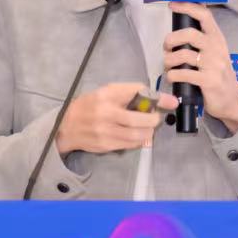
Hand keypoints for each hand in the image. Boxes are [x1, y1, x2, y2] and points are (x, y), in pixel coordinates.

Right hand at [55, 82, 179, 154]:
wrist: (66, 126)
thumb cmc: (91, 105)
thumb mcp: (107, 93)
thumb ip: (131, 93)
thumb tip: (161, 98)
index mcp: (107, 94)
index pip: (138, 92)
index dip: (158, 98)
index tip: (172, 102)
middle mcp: (106, 112)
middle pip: (141, 119)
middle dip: (154, 119)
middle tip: (155, 118)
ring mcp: (105, 131)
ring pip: (138, 134)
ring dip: (149, 132)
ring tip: (147, 127)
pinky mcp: (106, 145)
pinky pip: (131, 144)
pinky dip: (140, 140)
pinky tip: (137, 135)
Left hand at [163, 2, 237, 133]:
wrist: (231, 100)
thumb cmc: (218, 74)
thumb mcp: (214, 53)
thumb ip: (201, 41)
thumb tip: (178, 31)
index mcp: (217, 38)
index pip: (204, 15)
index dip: (187, 7)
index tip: (172, 5)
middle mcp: (217, 48)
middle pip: (189, 34)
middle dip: (171, 39)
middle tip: (167, 47)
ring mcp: (214, 65)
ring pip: (183, 55)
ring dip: (169, 60)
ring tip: (168, 65)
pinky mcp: (208, 81)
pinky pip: (183, 74)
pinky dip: (172, 75)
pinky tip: (173, 77)